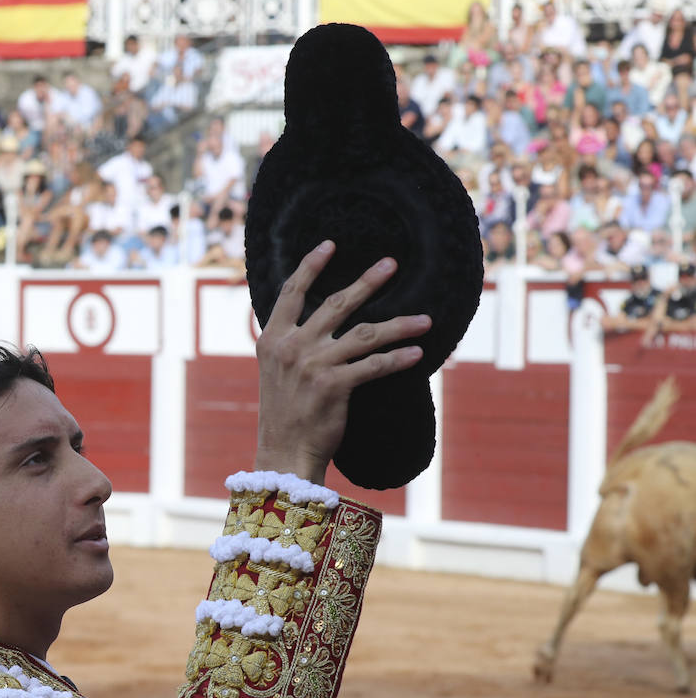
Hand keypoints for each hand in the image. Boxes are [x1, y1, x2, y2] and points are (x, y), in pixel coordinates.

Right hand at [252, 241, 429, 484]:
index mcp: (272, 339)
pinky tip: (417, 355)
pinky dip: (397, 359)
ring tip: (425, 319)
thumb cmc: (284, 413)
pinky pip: (373, 366)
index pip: (290, 293)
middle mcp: (291, 347)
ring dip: (399, 325)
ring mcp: (313, 364)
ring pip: (364, 334)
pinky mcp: (333, 386)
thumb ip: (290, 343)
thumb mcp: (275, 371)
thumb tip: (315, 320)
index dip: (310, 266)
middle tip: (391, 264)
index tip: (329, 245)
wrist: (284, 452)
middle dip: (368, 282)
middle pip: (336, 304)